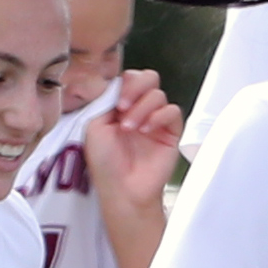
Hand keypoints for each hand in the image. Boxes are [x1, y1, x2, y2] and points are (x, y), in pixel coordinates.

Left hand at [82, 69, 182, 206]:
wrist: (123, 189)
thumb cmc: (106, 163)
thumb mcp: (95, 127)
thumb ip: (106, 101)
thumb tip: (119, 83)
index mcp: (119, 107)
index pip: (128, 79)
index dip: (124, 84)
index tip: (115, 101)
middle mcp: (139, 110)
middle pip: (148, 78)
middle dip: (136, 87)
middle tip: (123, 106)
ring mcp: (156, 120)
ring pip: (158, 94)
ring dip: (141, 108)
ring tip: (130, 128)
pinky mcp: (172, 131)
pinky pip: (172, 110)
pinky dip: (159, 116)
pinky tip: (146, 130)